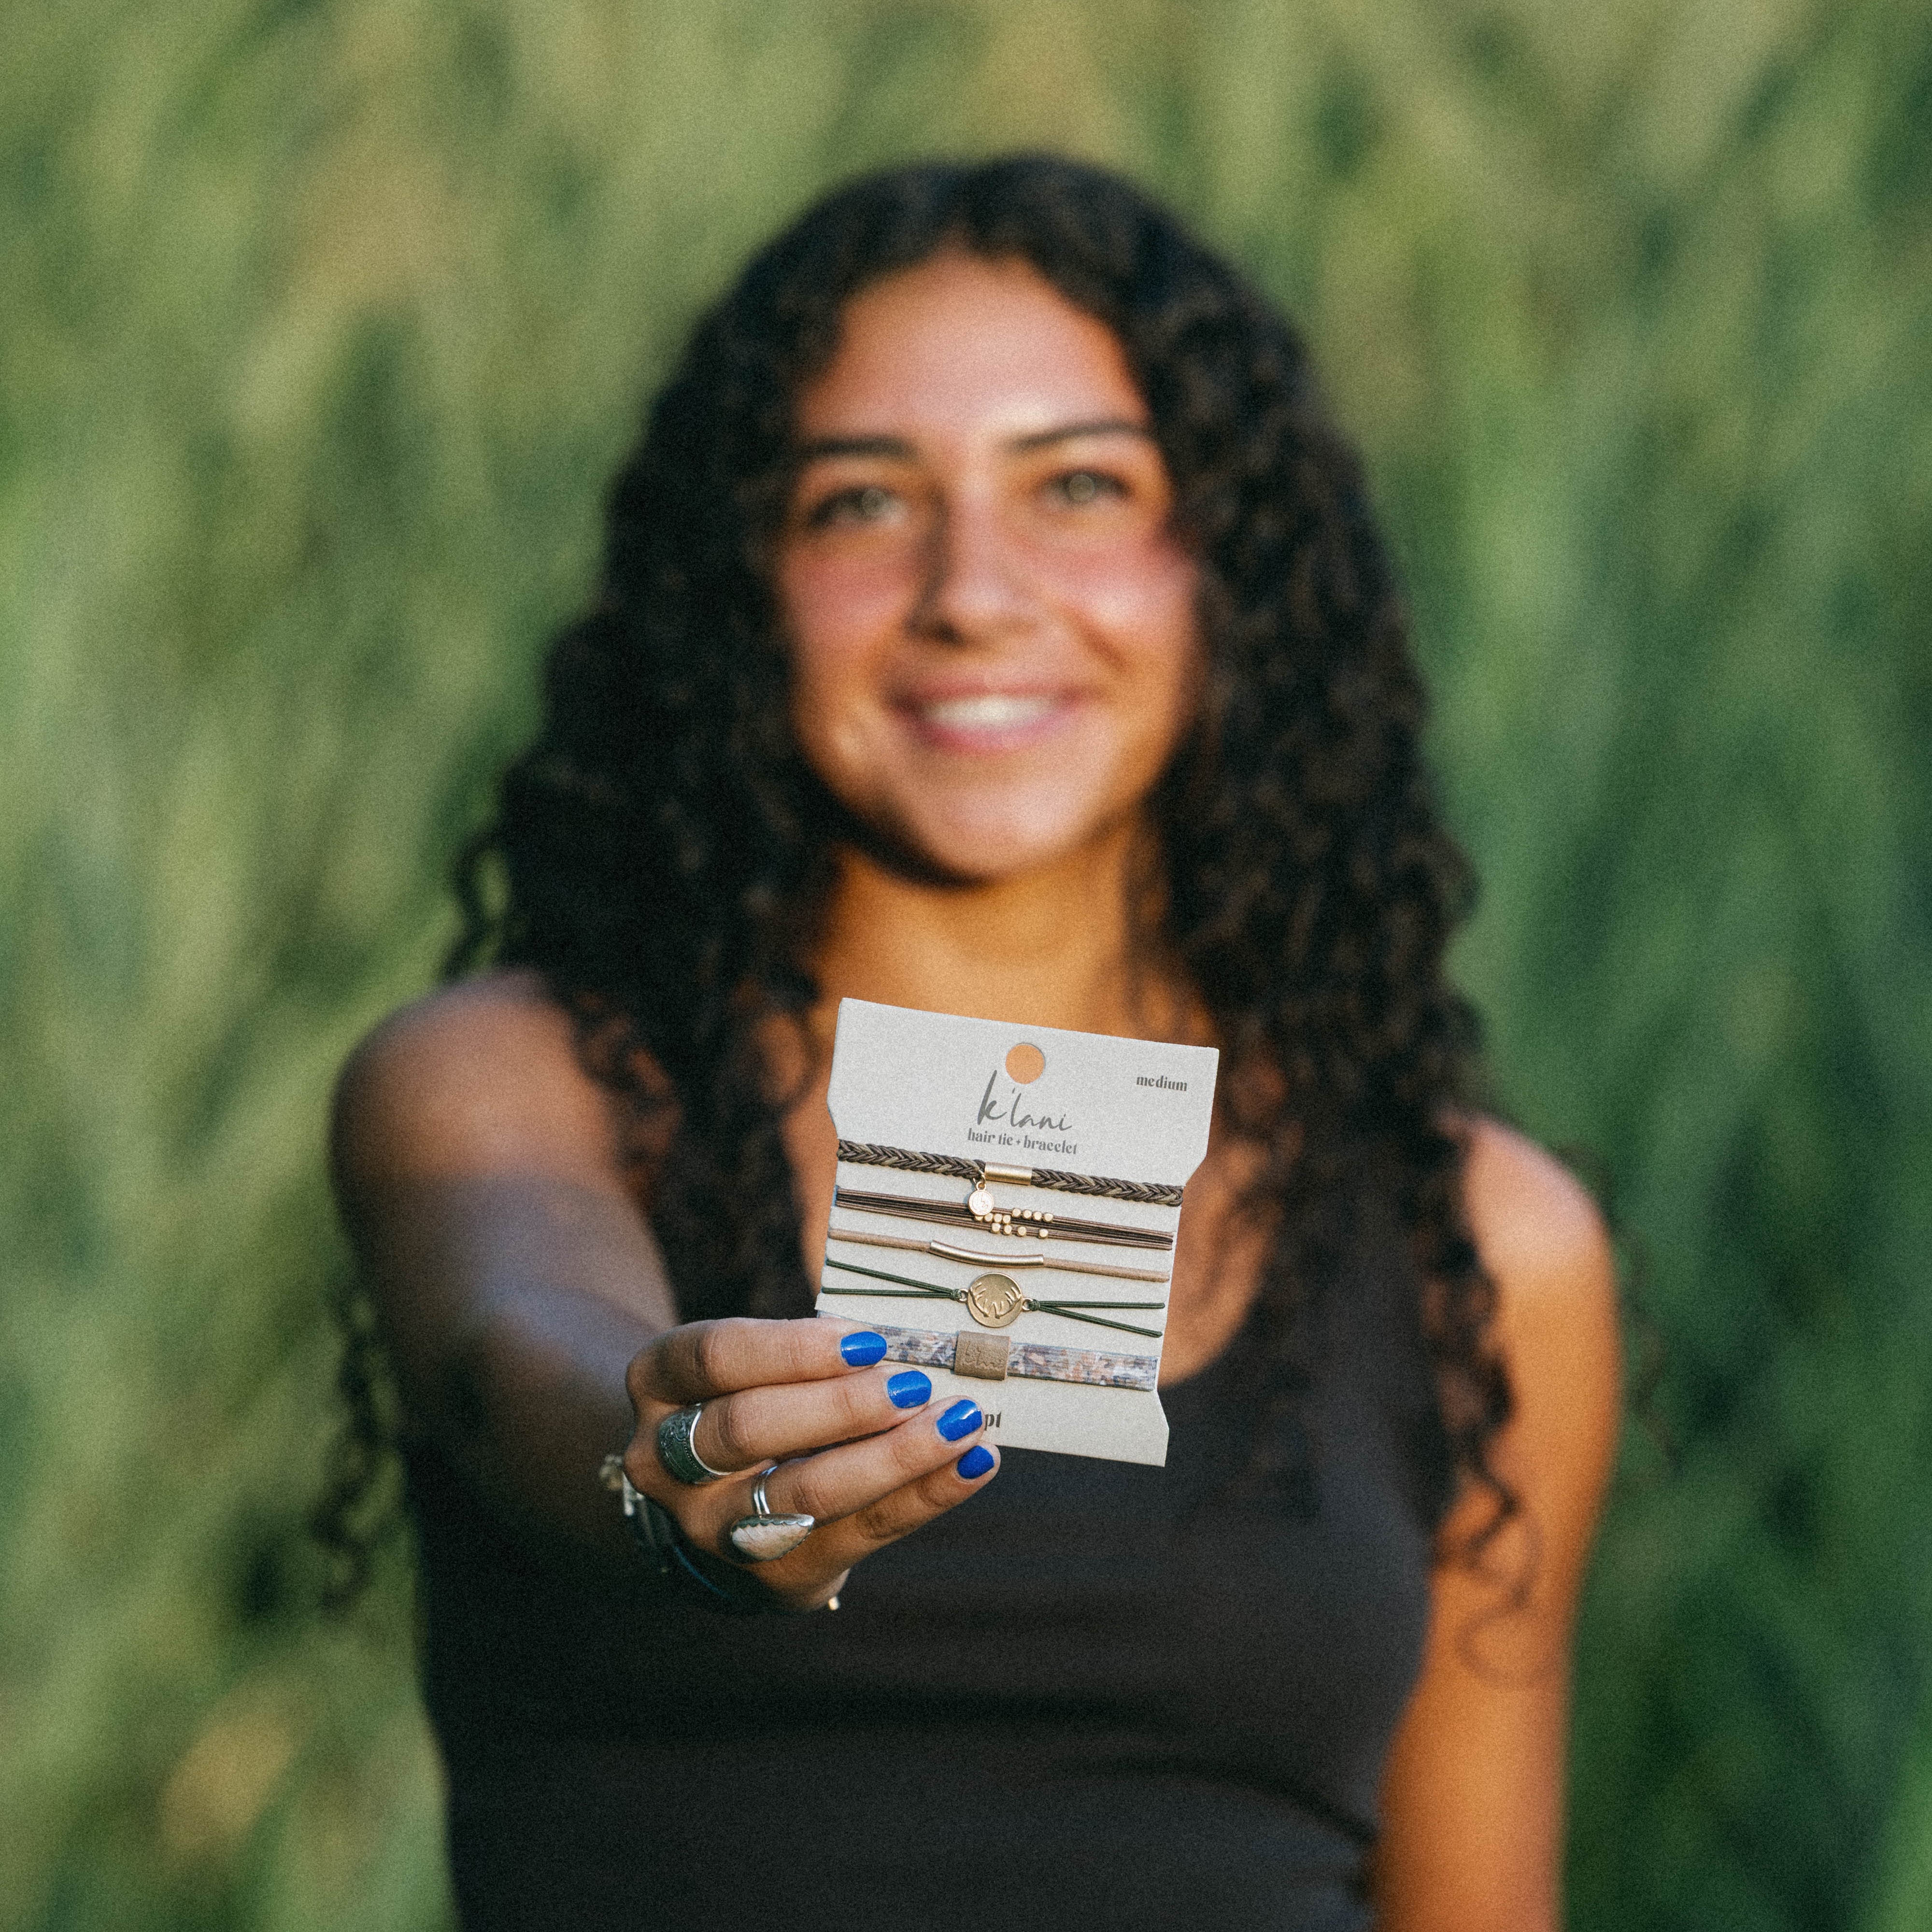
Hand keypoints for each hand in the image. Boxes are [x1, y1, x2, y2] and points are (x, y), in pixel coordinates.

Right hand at [622, 1316, 998, 1607]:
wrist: (717, 1508)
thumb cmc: (754, 1400)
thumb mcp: (752, 1363)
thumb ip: (810, 1349)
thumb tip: (911, 1336)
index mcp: (660, 1384)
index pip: (715, 1358)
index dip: (792, 1348)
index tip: (867, 1340)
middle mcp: (667, 1462)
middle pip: (750, 1428)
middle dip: (840, 1406)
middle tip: (914, 1384)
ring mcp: (715, 1528)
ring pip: (806, 1492)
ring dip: (895, 1456)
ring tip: (960, 1421)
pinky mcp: (778, 1575)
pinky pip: (861, 1532)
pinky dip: (927, 1495)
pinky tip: (975, 1463)